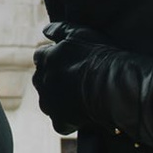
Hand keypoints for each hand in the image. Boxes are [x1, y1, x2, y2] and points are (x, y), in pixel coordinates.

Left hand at [32, 22, 103, 136]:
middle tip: (74, 82)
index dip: (53, 60)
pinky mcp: (59, 121)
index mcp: (46, 58)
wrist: (112, 84)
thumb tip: (45, 30)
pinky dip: (69, 121)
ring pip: (48, 103)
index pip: (40, 57)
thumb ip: (60, 29)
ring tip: (80, 99)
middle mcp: (42, 80)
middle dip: (53, 81)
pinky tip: (85, 116)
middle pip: (41, 81)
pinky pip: (60, 123)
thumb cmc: (99, 56)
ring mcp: (49, 102)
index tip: (66, 63)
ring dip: (59, 101)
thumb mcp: (80, 33)